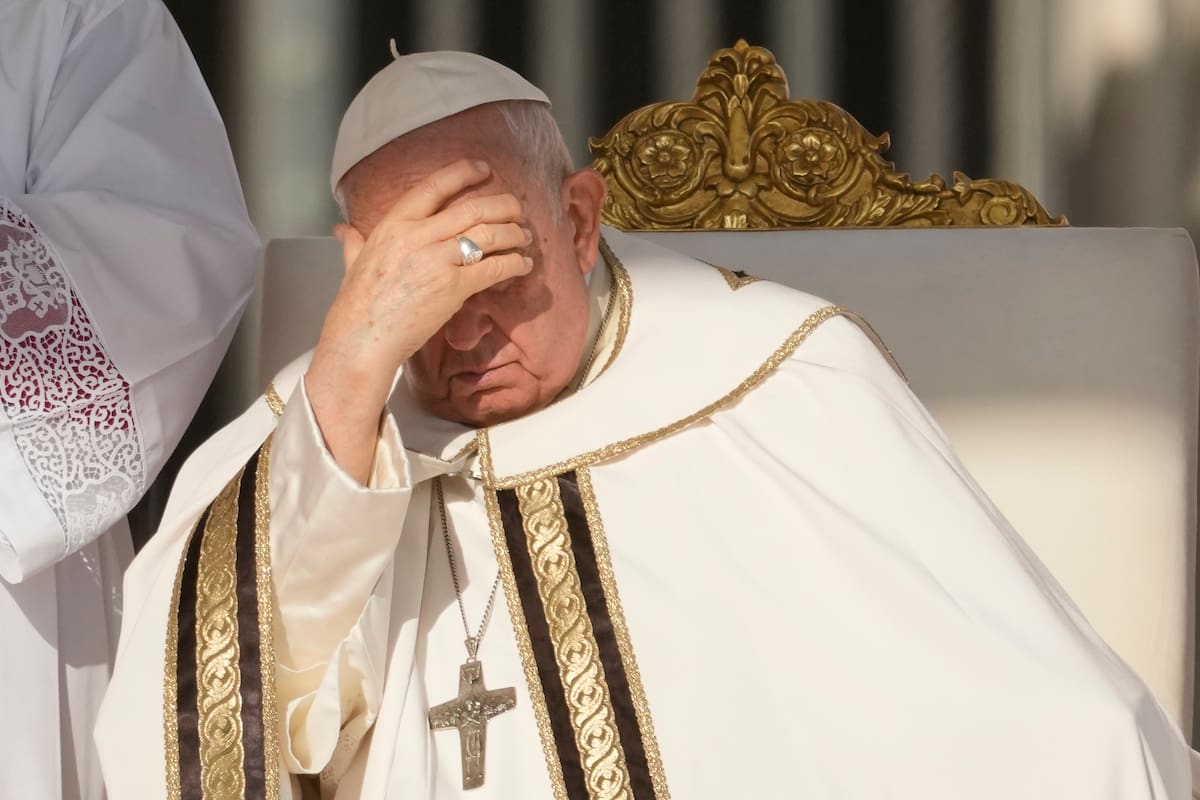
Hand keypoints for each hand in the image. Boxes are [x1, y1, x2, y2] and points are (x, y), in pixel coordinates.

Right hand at [305, 159, 532, 480]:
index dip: (463, 173)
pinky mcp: (453, 287)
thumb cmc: (357, 306)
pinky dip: (514, 264)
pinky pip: (493, 267)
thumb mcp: (352, 264)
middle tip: (518, 209)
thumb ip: (353, 243)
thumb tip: (342, 229)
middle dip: (503, 206)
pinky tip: (523, 265)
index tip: (484, 170)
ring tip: (525, 237)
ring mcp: (436, 260)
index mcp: (393, 225)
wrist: (362, 339)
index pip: (433, 187)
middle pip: (472, 208)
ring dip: (513, 234)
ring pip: (488, 234)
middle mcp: (417, 235)